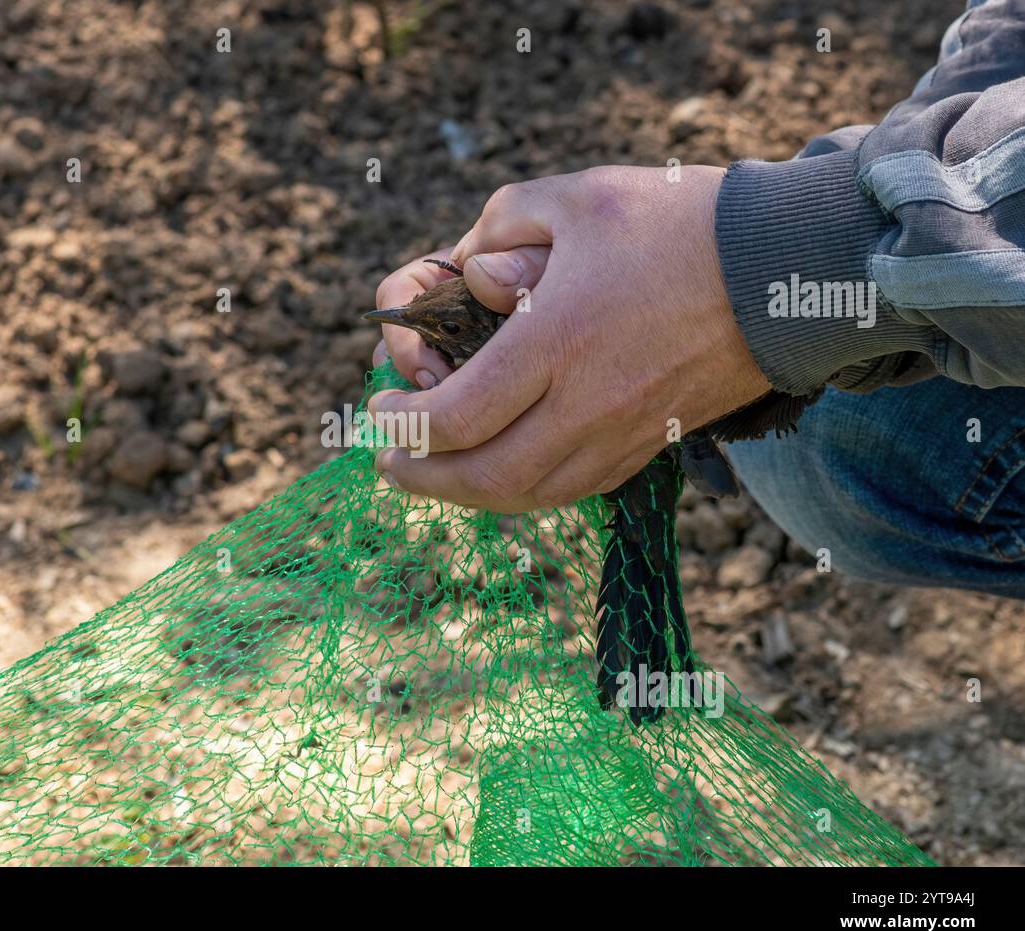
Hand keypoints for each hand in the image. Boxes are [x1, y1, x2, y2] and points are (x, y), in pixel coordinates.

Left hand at [368, 165, 770, 511]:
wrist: (788, 269)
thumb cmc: (678, 224)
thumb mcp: (576, 197)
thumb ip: (499, 224)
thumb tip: (460, 270)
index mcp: (557, 340)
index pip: (456, 417)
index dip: (403, 427)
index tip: (380, 410)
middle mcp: (587, 403)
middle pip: (487, 478)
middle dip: (424, 480)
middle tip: (390, 465)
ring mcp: (623, 432)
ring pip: (531, 496)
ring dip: (471, 495)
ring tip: (437, 474)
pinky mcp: (651, 443)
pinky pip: (575, 490)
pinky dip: (525, 491)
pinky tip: (505, 471)